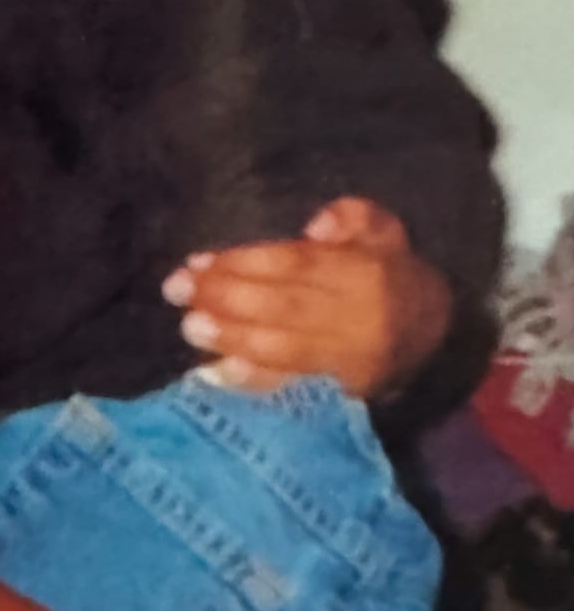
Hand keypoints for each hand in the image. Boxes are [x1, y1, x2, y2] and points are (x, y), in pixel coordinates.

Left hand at [161, 196, 452, 398]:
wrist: (433, 334)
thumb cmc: (388, 270)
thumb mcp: (383, 229)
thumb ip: (353, 216)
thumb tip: (317, 226)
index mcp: (364, 274)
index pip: (294, 267)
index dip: (243, 264)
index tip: (197, 261)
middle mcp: (357, 320)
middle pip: (282, 308)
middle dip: (224, 298)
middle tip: (177, 290)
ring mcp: (349, 363)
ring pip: (284, 350)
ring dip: (231, 339)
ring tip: (190, 326)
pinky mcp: (341, 395)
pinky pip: (293, 388)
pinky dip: (254, 381)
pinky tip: (217, 372)